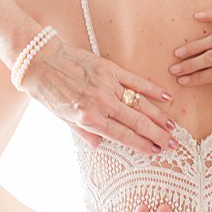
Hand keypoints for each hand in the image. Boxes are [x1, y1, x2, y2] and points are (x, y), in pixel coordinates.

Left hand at [21, 39, 176, 152]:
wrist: (39, 60)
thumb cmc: (47, 90)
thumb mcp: (61, 118)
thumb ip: (83, 132)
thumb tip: (99, 145)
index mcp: (89, 118)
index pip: (122, 136)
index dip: (142, 145)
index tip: (155, 151)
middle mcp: (102, 103)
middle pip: (137, 123)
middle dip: (157, 135)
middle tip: (172, 144)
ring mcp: (108, 85)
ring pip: (140, 104)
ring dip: (159, 116)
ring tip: (172, 127)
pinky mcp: (111, 69)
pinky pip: (136, 81)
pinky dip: (153, 89)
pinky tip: (167, 97)